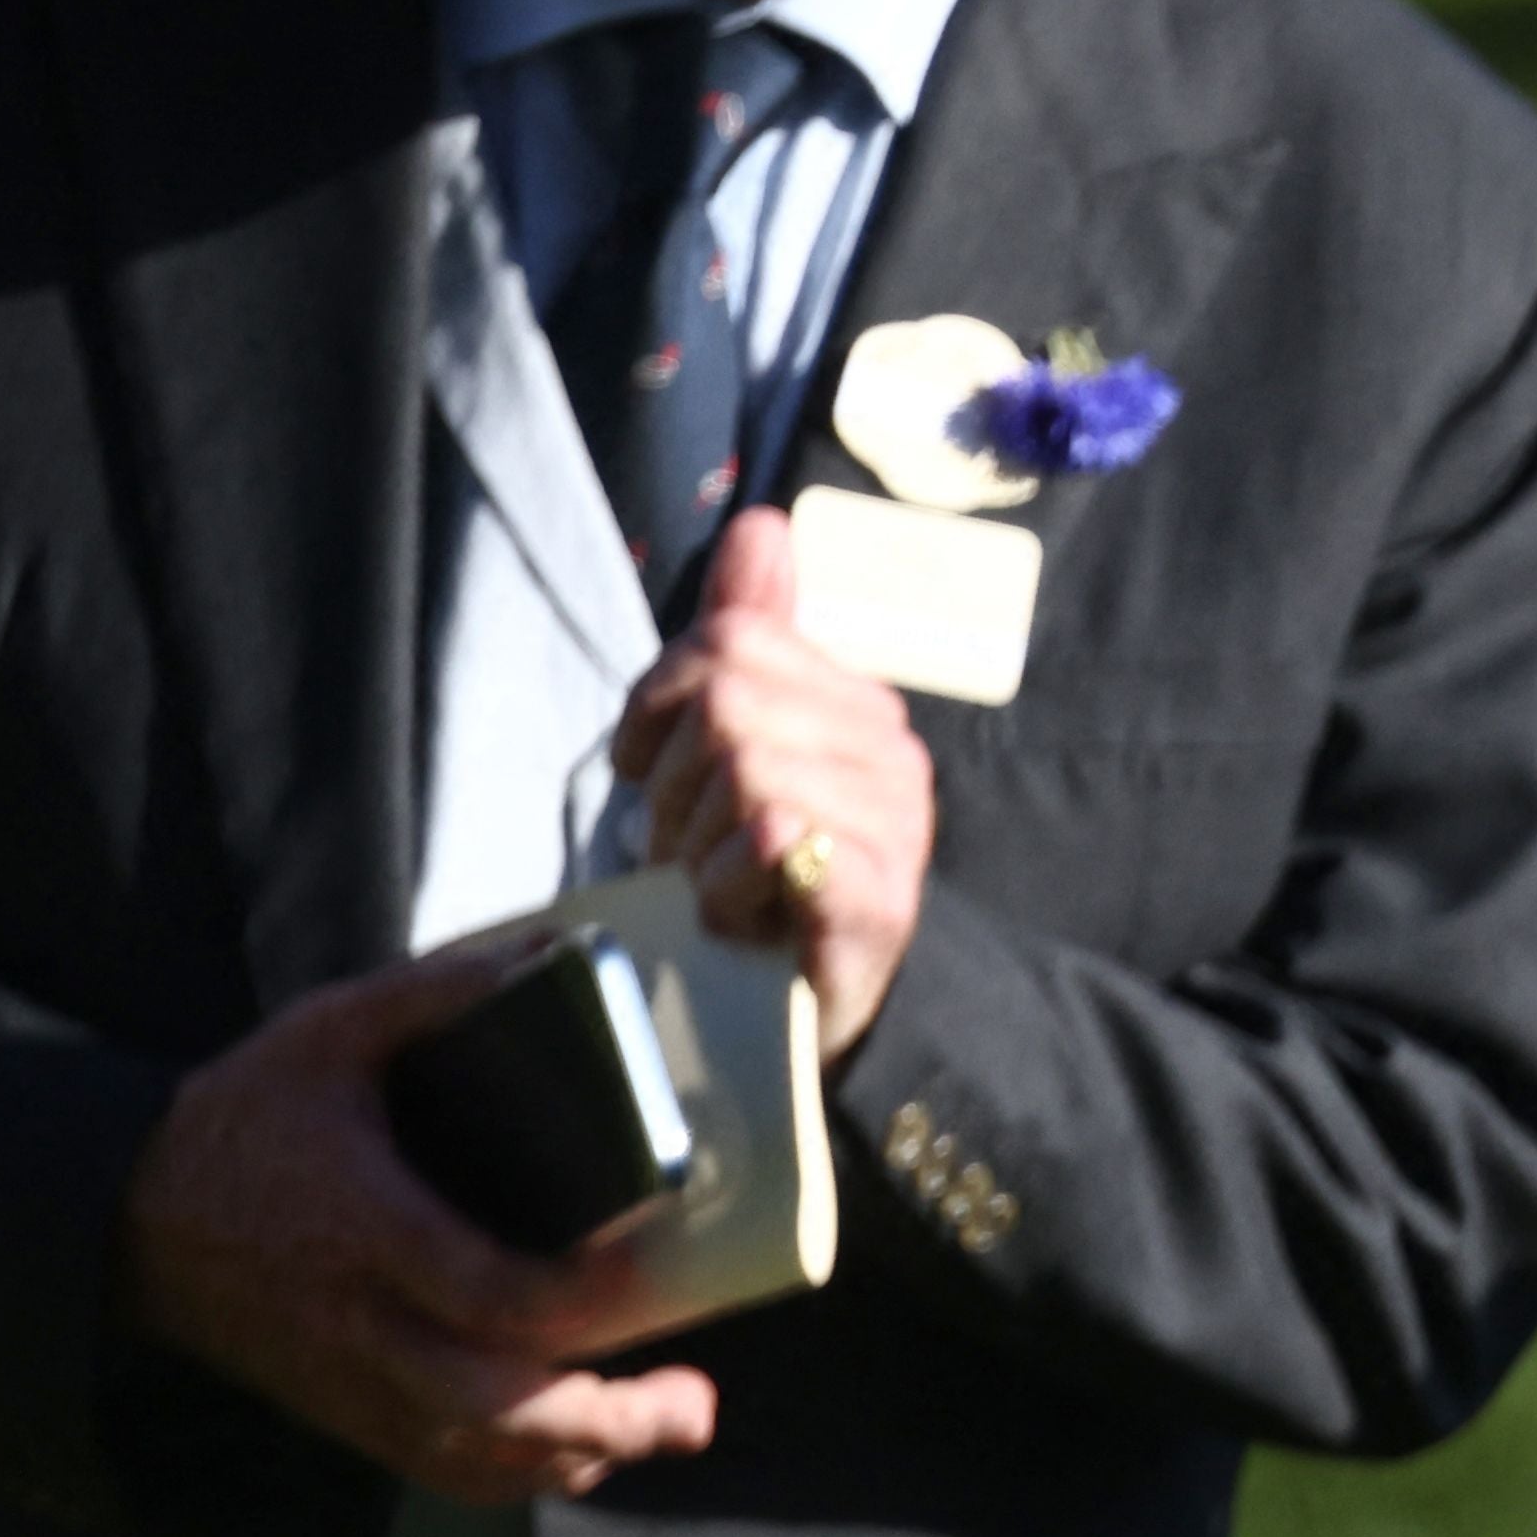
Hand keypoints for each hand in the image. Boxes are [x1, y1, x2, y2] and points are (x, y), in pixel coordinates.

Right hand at [117, 953, 721, 1499]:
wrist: (130, 1217)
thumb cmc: (244, 1119)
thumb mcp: (323, 1035)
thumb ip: (431, 998)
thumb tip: (550, 955)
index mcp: (361, 1224)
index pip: (483, 1289)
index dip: (576, 1298)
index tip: (652, 1270)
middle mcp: (359, 1321)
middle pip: (490, 1404)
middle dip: (603, 1418)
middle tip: (696, 1401)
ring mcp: (352, 1380)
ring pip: (476, 1456)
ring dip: (582, 1455)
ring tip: (671, 1421)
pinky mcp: (348, 1415)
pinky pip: (445, 1474)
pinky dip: (525, 1477)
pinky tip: (591, 1451)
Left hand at [611, 509, 935, 1057]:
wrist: (813, 1010)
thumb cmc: (764, 880)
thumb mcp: (746, 744)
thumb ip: (754, 637)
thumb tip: (764, 525)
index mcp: (859, 706)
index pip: (730, 641)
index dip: (656, 701)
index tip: (644, 768)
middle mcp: (890, 754)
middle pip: (728, 702)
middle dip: (672, 783)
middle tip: (681, 846)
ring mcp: (893, 824)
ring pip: (743, 766)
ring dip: (694, 843)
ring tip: (711, 887)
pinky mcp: (879, 895)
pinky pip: (771, 834)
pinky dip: (726, 884)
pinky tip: (738, 918)